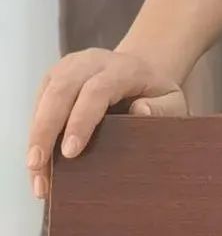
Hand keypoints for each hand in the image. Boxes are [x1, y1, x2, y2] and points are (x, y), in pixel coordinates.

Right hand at [27, 48, 186, 198]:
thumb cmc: (155, 92)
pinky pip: (38, 104)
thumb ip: (163, 108)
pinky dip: (35, 134)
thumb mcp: (172, 100)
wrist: (140, 70)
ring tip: (35, 173)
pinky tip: (37, 164)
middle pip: (62, 90)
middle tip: (39, 165)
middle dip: (46, 129)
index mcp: (123, 67)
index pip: (97, 90)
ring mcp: (69, 67)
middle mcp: (92, 62)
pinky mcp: (54, 78)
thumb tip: (140, 112)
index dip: (81, 121)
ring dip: (35, 135)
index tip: (71, 152)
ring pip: (45, 96)